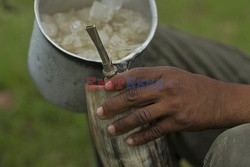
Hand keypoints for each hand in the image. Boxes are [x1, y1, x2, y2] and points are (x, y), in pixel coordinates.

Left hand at [97, 67, 227, 145]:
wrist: (220, 100)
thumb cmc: (192, 86)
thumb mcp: (174, 75)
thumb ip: (153, 78)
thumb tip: (129, 84)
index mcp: (165, 74)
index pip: (137, 75)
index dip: (120, 80)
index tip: (105, 87)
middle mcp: (167, 88)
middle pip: (134, 96)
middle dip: (114, 105)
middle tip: (100, 112)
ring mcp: (173, 106)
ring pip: (141, 116)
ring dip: (123, 123)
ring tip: (111, 129)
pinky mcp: (179, 122)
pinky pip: (155, 131)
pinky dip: (141, 137)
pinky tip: (130, 140)